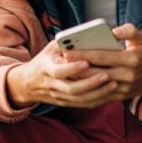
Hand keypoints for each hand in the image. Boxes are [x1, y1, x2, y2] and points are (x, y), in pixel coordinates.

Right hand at [7, 41, 121, 108]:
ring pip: (79, 99)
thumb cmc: (44, 60)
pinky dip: (97, 100)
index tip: (87, 62)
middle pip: (71, 89)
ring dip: (98, 93)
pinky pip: (82, 105)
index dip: (72, 69)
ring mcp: (58, 96)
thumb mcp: (50, 48)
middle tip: (107, 75)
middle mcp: (51, 85)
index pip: (58, 72)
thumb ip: (65, 43)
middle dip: (90, 83)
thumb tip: (86, 37)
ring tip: (113, 84)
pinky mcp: (64, 103)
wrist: (28, 83)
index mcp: (45, 69)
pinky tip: (109, 93)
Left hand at [61, 24, 141, 105]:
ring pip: (95, 87)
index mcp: (131, 59)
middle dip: (76, 68)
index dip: (84, 54)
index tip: (67, 52)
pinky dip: (85, 94)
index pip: (102, 57)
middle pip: (95, 73)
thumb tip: (113, 30)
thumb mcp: (141, 38)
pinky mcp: (120, 97)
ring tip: (62, 75)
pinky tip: (72, 88)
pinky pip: (99, 98)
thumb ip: (128, 31)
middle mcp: (127, 76)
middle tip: (58, 63)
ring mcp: (123, 89)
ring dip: (77, 82)